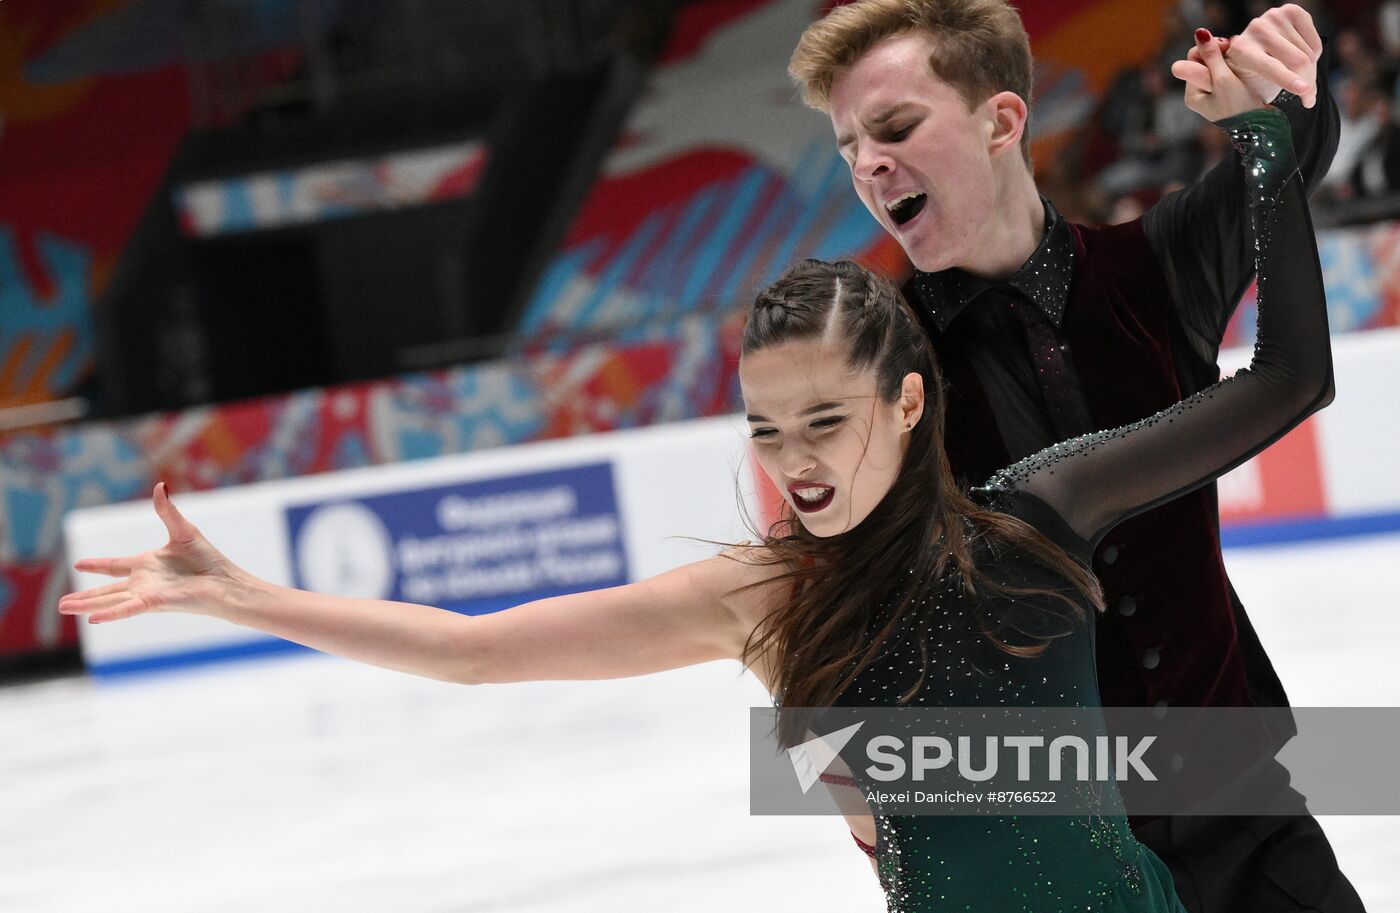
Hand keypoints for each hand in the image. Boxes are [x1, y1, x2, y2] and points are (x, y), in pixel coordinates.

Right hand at [60, 483, 241, 623]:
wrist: (226, 582)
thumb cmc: (208, 560)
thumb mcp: (183, 531)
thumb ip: (167, 511)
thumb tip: (160, 486)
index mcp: (147, 565)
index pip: (115, 566)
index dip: (97, 565)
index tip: (78, 564)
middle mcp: (144, 582)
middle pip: (108, 590)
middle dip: (85, 596)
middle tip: (62, 604)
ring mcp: (147, 593)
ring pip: (111, 601)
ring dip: (87, 605)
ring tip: (65, 608)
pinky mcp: (156, 603)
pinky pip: (128, 608)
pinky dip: (111, 613)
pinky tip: (92, 618)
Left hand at [1171, 29, 1259, 123]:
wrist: (1262, 128)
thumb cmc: (1240, 107)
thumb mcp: (1224, 79)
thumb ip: (1212, 57)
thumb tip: (1199, 33)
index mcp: (1192, 94)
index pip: (1193, 59)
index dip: (1207, 48)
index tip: (1226, 47)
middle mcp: (1200, 94)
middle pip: (1204, 61)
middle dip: (1218, 53)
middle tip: (1233, 50)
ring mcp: (1214, 94)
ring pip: (1217, 64)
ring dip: (1229, 58)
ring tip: (1241, 59)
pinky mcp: (1229, 93)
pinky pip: (1229, 71)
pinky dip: (1236, 65)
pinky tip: (1246, 66)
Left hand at [1224, 3, 1321, 108]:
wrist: (1251, 52)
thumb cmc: (1250, 76)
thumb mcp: (1248, 89)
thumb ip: (1262, 93)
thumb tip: (1295, 100)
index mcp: (1241, 50)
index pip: (1270, 66)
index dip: (1288, 79)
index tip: (1304, 90)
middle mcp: (1256, 29)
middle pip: (1299, 60)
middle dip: (1307, 83)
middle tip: (1308, 98)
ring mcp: (1274, 17)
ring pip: (1309, 53)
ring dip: (1311, 71)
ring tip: (1301, 79)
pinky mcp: (1291, 11)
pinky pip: (1315, 42)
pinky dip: (1314, 56)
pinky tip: (1301, 59)